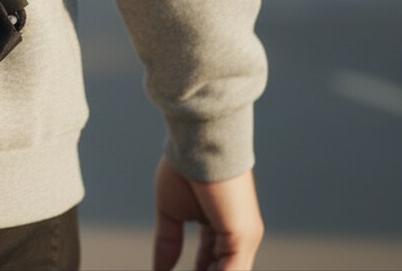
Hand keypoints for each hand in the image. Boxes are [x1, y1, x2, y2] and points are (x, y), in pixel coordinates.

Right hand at [152, 156, 263, 270]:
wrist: (198, 143)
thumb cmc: (185, 168)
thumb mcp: (171, 213)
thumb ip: (167, 242)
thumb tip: (158, 270)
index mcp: (220, 225)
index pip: (210, 261)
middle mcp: (237, 233)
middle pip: (220, 268)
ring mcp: (243, 237)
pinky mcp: (243, 236)